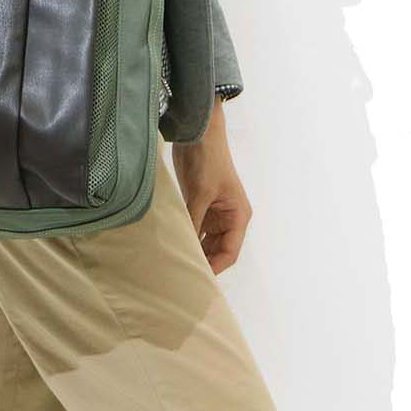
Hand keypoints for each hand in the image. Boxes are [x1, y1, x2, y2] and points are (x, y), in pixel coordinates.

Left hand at [171, 100, 251, 273]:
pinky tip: (172, 244)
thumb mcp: (200, 193)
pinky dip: (186, 235)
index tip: (196, 278)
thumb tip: (183, 246)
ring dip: (193, 249)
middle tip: (180, 274)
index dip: (215, 267)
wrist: (199, 132)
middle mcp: (229, 218)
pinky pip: (194, 227)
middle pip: (217, 250)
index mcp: (238, 217)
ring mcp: (214, 211)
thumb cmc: (207, 160)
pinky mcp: (200, 203)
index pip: (229, 252)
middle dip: (202, 261)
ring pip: (204, 240)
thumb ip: (193, 220)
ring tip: (174, 264)